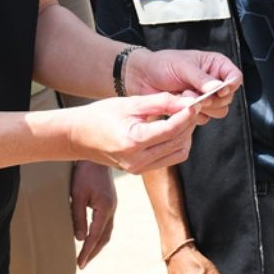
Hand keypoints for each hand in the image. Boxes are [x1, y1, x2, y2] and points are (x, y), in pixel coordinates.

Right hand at [68, 94, 200, 173]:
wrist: (78, 136)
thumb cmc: (100, 115)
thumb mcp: (130, 104)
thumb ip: (160, 102)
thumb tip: (186, 102)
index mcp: (133, 141)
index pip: (171, 129)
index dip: (187, 115)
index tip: (195, 102)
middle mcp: (138, 160)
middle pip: (178, 142)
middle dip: (189, 123)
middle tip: (191, 106)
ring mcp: (139, 168)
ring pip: (178, 153)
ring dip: (185, 134)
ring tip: (183, 116)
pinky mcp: (140, 170)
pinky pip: (169, 158)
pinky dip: (175, 143)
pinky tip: (173, 128)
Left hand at [71, 160, 115, 268]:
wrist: (96, 156)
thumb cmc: (84, 173)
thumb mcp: (77, 196)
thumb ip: (78, 217)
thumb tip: (80, 238)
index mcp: (105, 208)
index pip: (95, 236)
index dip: (87, 251)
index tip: (80, 263)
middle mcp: (111, 209)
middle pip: (104, 237)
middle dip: (93, 251)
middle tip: (82, 263)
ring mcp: (112, 205)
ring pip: (107, 231)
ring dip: (97, 244)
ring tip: (87, 254)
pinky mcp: (110, 201)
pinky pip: (106, 223)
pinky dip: (100, 234)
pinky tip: (92, 236)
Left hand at [124, 48, 241, 122]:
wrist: (142, 78)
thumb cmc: (162, 64)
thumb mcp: (182, 66)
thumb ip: (201, 78)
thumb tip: (217, 89)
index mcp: (215, 65)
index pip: (235, 77)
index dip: (230, 86)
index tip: (219, 90)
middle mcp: (213, 82)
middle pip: (228, 98)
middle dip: (213, 99)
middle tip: (195, 94)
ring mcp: (205, 97)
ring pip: (219, 111)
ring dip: (202, 107)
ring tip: (184, 96)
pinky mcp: (195, 110)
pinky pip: (204, 118)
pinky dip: (193, 114)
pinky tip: (180, 104)